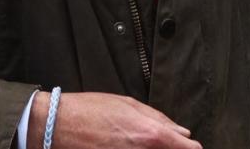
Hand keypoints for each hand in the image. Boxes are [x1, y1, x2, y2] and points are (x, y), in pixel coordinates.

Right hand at [28, 91, 201, 148]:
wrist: (56, 126)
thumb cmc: (91, 110)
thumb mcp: (128, 104)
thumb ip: (159, 119)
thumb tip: (182, 132)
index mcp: (150, 134)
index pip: (185, 148)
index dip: (190, 148)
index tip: (192, 148)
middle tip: (164, 144)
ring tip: (137, 142)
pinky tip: (127, 146)